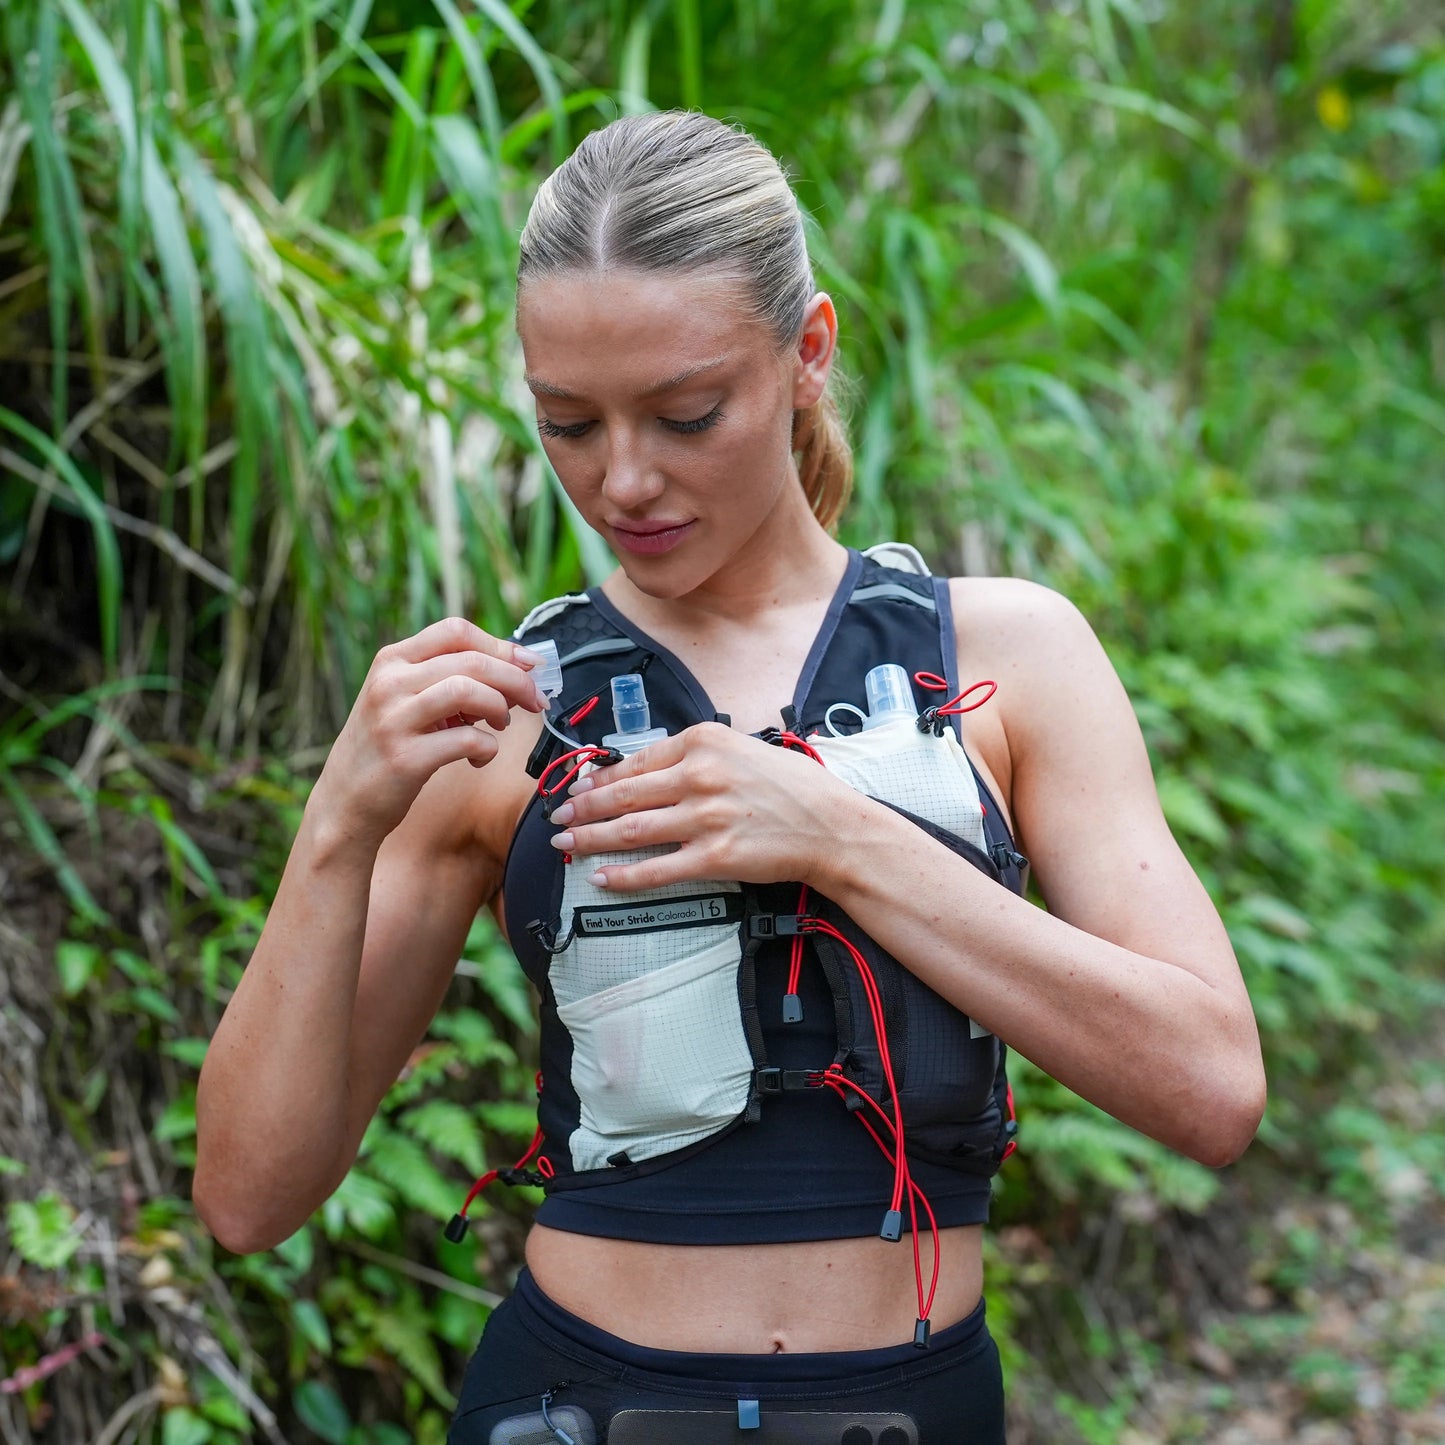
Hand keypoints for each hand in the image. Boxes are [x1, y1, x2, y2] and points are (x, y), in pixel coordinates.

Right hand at [313, 617, 544, 847]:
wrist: (345, 801)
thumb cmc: (388, 746)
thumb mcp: (406, 700)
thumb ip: (449, 678)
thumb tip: (518, 665)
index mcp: (392, 661)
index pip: (456, 631)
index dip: (500, 646)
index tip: (529, 665)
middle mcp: (390, 683)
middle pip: (472, 660)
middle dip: (516, 679)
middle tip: (535, 701)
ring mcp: (394, 720)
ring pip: (469, 691)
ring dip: (500, 707)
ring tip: (500, 725)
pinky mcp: (406, 758)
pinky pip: (467, 739)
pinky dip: (488, 748)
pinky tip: (479, 757)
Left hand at [545, 722, 853, 890]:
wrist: (832, 827)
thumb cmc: (793, 787)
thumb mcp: (743, 748)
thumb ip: (695, 755)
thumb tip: (644, 771)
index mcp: (704, 741)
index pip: (636, 761)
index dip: (599, 779)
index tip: (578, 790)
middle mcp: (701, 775)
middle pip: (624, 795)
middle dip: (582, 809)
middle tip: (558, 819)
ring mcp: (706, 817)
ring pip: (631, 830)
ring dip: (591, 839)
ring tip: (566, 846)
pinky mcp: (715, 857)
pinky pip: (656, 868)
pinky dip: (623, 875)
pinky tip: (602, 877)